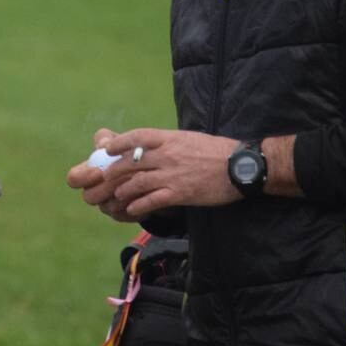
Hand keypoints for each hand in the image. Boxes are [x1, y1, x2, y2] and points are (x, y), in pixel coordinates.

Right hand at [66, 128, 138, 221]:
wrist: (151, 170)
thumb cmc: (128, 151)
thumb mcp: (119, 141)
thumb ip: (108, 139)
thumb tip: (103, 145)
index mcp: (86, 173)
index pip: (74, 179)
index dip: (84, 177)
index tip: (99, 171)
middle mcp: (93, 192)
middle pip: (89, 196)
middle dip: (105, 187)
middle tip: (123, 178)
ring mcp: (107, 206)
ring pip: (108, 207)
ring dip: (122, 194)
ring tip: (137, 182)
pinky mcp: (122, 216)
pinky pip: (124, 214)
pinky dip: (134, 203)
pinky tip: (145, 193)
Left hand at [102, 128, 240, 215]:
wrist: (240, 167)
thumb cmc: (216, 151)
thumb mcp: (189, 138)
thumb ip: (169, 142)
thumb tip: (151, 146)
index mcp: (170, 138)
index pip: (136, 136)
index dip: (119, 143)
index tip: (108, 149)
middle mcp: (167, 155)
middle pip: (131, 161)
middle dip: (114, 171)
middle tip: (105, 178)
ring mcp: (172, 175)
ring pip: (137, 182)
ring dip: (123, 190)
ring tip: (117, 196)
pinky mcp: (180, 193)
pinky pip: (152, 200)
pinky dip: (139, 206)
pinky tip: (132, 209)